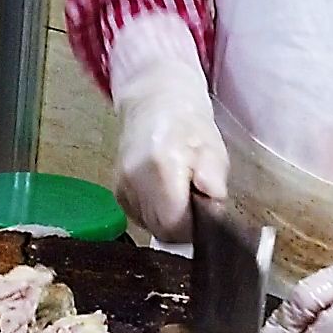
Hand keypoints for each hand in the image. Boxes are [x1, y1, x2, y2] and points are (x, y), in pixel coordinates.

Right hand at [109, 14, 226, 242]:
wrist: (155, 102)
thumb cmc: (188, 125)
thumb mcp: (214, 149)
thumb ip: (214, 181)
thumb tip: (213, 209)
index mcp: (161, 165)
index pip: (176, 225)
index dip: (196, 226)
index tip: (206, 212)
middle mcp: (135, 178)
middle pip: (163, 230)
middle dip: (185, 223)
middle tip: (197, 200)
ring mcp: (122, 186)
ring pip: (152, 226)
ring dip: (171, 218)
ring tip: (181, 191)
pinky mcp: (118, 193)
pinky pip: (141, 218)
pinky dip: (158, 213)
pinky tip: (166, 192)